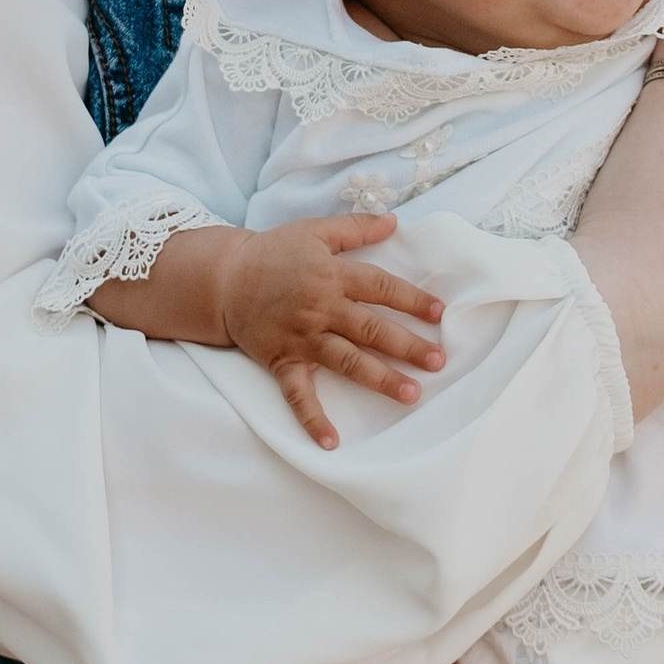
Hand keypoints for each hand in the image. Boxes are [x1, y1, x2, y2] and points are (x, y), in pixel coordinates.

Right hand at [216, 214, 447, 450]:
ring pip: (347, 361)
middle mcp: (321, 309)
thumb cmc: (272, 253)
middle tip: (438, 361)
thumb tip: (394, 221)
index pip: (381, 288)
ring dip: (379, 378)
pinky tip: (331, 442)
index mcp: (332, 276)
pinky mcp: (283, 361)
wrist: (223, 279)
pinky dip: (312, 419)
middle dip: (407, 345)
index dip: (412, 300)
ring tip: (410, 394)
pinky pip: (298, 395)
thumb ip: (354, 227)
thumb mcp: (314, 231)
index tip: (439, 313)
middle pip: (371, 329)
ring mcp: (302, 338)